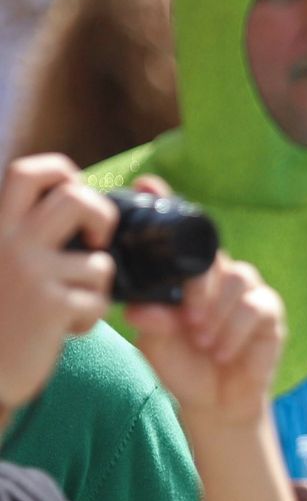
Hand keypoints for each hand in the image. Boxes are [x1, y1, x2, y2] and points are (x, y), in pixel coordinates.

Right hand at [0, 154, 116, 408]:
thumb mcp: (2, 262)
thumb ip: (24, 235)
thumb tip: (74, 197)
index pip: (26, 173)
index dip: (60, 171)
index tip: (75, 188)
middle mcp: (8, 244)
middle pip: (76, 199)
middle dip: (103, 215)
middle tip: (98, 240)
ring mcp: (30, 274)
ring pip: (100, 261)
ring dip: (95, 286)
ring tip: (70, 302)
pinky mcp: (49, 306)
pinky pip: (98, 301)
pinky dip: (89, 317)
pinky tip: (64, 329)